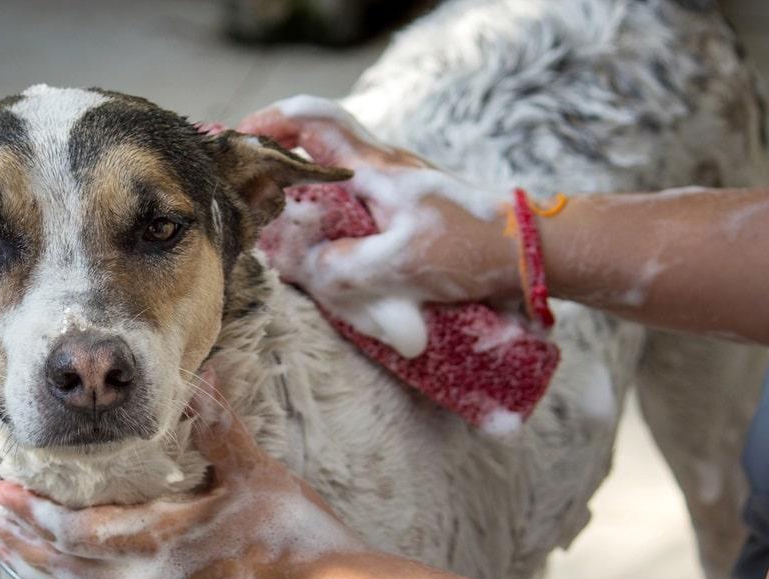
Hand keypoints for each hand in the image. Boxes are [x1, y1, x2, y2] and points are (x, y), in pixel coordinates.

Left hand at [0, 376, 367, 578]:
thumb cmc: (293, 531)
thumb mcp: (253, 469)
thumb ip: (216, 423)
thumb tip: (201, 371)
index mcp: (160, 542)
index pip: (74, 532)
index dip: (31, 512)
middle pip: (61, 568)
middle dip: (18, 538)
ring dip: (37, 571)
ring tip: (6, 548)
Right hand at [240, 96, 517, 355]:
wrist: (529, 253)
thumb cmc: (473, 247)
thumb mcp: (404, 263)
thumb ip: (344, 268)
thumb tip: (302, 267)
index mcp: (376, 167)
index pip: (314, 121)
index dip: (271, 123)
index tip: (238, 142)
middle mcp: (382, 171)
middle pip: (315, 150)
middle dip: (274, 167)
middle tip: (246, 195)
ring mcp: (394, 192)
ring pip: (332, 185)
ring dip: (301, 203)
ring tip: (275, 232)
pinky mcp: (404, 216)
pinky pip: (352, 214)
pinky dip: (328, 227)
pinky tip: (322, 257)